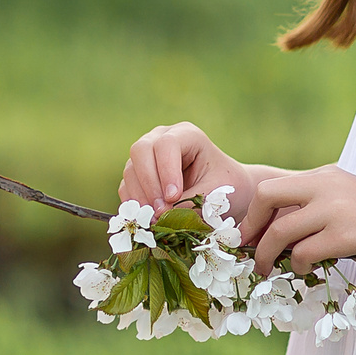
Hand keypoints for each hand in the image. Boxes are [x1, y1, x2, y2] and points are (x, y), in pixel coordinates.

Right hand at [119, 122, 251, 211]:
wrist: (228, 195)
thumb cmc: (228, 189)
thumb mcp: (217, 193)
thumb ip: (192, 202)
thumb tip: (162, 215)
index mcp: (187, 135)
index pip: (167, 145)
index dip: (166, 171)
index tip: (173, 198)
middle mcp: (161, 138)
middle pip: (141, 150)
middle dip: (149, 183)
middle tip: (160, 211)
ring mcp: (147, 156)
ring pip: (131, 170)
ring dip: (141, 197)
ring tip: (156, 219)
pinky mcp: (138, 175)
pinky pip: (126, 187)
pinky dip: (134, 203)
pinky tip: (148, 219)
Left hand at [238, 167, 355, 274]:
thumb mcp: (346, 202)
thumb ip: (315, 208)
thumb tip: (274, 234)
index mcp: (324, 175)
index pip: (272, 188)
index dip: (254, 215)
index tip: (247, 236)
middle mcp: (326, 185)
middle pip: (266, 197)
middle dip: (251, 227)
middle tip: (248, 251)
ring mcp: (335, 208)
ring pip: (281, 231)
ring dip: (269, 256)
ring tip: (269, 270)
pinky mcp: (346, 234)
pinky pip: (304, 253)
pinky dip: (298, 266)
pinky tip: (307, 271)